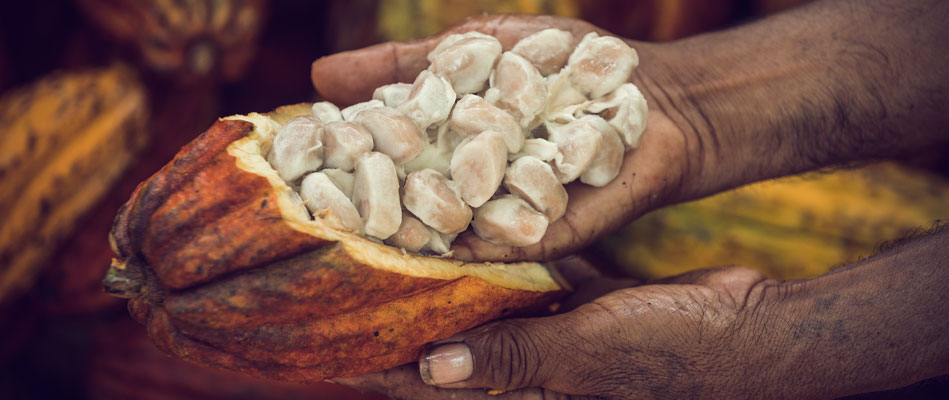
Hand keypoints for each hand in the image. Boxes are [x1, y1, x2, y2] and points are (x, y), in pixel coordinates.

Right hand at [310, 15, 694, 262]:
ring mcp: (502, 214)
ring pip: (446, 228)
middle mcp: (466, 185)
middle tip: (314, 203)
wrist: (653, 92)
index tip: (291, 156)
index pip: (381, 154)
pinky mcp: (543, 236)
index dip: (339, 155)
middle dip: (364, 200)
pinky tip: (441, 242)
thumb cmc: (568, 61)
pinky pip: (502, 243)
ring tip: (366, 228)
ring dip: (410, 229)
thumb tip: (318, 73)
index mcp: (445, 143)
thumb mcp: (481, 47)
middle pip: (404, 199)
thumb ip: (407, 61)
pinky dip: (473, 243)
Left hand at [335, 259, 774, 398]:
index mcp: (532, 391)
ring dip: (459, 280)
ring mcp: (564, 333)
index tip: (335, 350)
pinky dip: (516, 256)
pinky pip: (540, 279)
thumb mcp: (588, 355)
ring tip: (410, 239)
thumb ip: (514, 358)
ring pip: (495, 306)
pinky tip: (489, 221)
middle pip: (457, 342)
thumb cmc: (675, 354)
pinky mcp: (591, 303)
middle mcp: (538, 366)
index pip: (441, 388)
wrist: (751, 332)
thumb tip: (429, 370)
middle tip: (363, 274)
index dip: (389, 372)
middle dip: (414, 315)